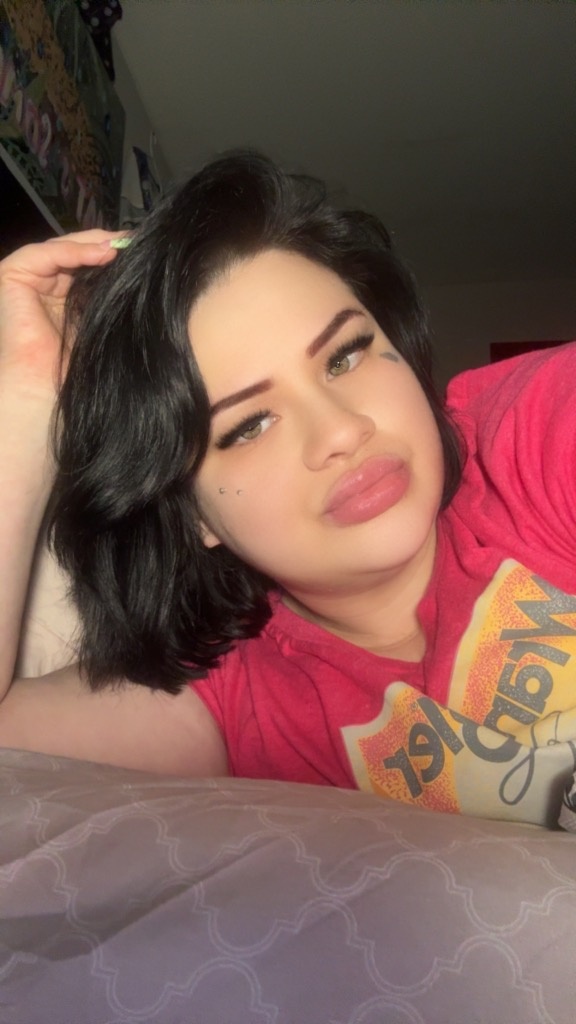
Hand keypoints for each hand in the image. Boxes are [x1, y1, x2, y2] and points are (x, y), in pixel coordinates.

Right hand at [0, 230, 122, 403]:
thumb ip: (109, 291)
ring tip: (120, 246)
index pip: (86, 263)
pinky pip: (46, 253)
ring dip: (93, 244)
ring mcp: (26, 279)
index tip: (140, 249)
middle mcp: (43, 284)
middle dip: (104, 243)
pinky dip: (74, 250)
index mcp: (62, 295)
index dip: (111, 253)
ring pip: (61, 247)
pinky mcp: (12, 276)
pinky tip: (102, 253)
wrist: (47, 384)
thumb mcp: (99, 318)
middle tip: (133, 240)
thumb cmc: (75, 363)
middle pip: (74, 251)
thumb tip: (138, 266)